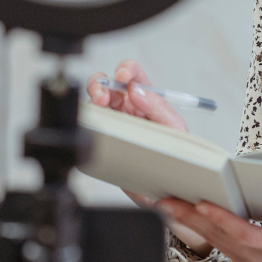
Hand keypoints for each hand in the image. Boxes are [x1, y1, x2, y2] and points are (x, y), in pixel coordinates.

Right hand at [86, 60, 211, 247]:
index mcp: (146, 100)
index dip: (125, 69)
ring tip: (99, 108)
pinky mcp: (103, 139)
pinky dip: (87, 120)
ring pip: (94, 102)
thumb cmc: (174, 157)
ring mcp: (113, 123)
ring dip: (93, 100)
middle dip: (101, 84)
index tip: (123, 76)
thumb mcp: (174, 129)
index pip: (133, 75)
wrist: (166, 192)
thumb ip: (158, 107)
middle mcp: (127, 108)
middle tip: (103, 96)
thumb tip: (136, 89)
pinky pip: (90, 125)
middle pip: (106, 85)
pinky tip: (94, 125)